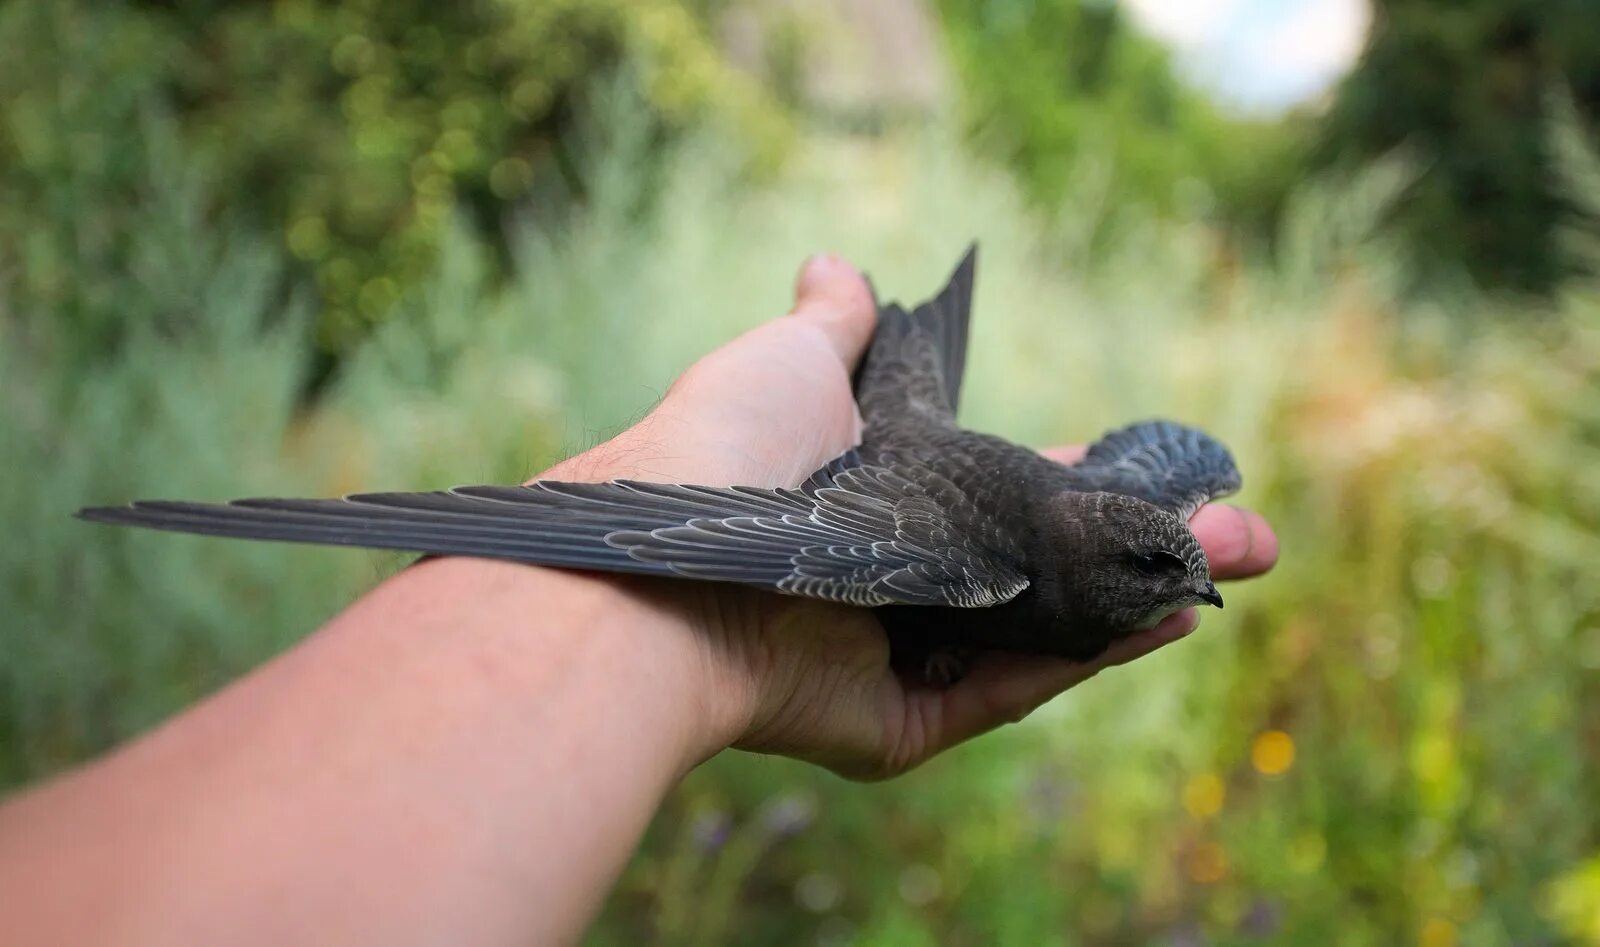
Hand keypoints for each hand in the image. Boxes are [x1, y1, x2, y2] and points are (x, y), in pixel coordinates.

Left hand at [543, 255, 1277, 779]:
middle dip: (1151, 549)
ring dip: (1147, 597)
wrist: (659, 556)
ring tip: (1242, 558)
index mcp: (874, 506)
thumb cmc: (718, 452)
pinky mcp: (895, 722)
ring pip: (1047, 633)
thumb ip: (830, 328)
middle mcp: (893, 583)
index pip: (1001, 492)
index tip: (1155, 462)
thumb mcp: (784, 362)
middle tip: (1248, 532)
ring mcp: (898, 656)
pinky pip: (1009, 689)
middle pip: (1044, 572)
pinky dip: (1091, 656)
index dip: (1084, 478)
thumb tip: (837, 265)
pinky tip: (1169, 613)